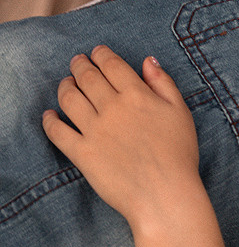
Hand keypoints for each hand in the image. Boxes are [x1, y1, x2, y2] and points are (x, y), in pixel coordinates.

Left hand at [42, 46, 200, 229]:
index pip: (112, 65)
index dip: (101, 54)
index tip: (97, 52)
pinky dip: (50, 120)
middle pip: (88, 78)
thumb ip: (163, 83)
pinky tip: (49, 115)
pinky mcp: (82, 154)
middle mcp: (112, 108)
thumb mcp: (180, 111)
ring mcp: (94, 131)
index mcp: (136, 95)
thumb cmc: (179, 154)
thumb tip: (148, 61)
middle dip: (80, 65)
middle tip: (77, 61)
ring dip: (65, 86)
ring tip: (65, 83)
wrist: (165, 194)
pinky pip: (58, 132)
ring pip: (70, 99)